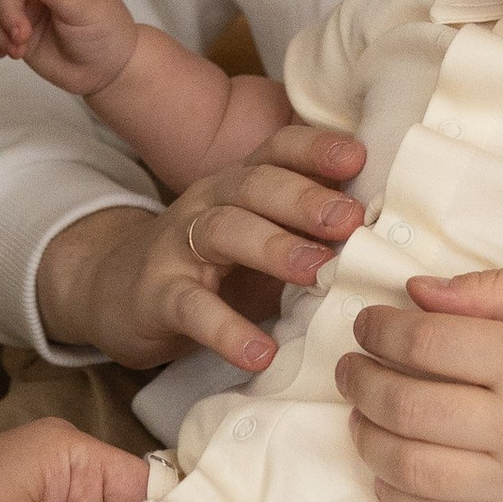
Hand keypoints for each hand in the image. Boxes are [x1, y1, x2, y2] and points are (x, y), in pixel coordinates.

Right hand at [36, 123, 369, 374]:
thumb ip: (308, 232)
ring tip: (317, 273)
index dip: (314, 149)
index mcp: (239, 184)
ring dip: (273, 248)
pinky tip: (260, 352)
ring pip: (224, 231)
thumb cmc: (208, 267)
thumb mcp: (258, 239)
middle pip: (254, 185)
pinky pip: (192, 308)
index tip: (358, 158)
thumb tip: (388, 231)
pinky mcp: (156, 296)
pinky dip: (227, 329)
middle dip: (304, 198)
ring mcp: (178, 246)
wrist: (114, 292)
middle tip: (350, 220)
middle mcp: (208, 203)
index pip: (276, 151)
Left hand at [338, 266, 502, 501]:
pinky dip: (398, 499)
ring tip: (364, 416)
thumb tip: (421, 294)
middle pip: (403, 408)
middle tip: (352, 367)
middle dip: (360, 382)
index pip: (424, 344)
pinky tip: (390, 474)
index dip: (380, 331)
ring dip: (368, 439)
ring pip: (409, 472)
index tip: (368, 324)